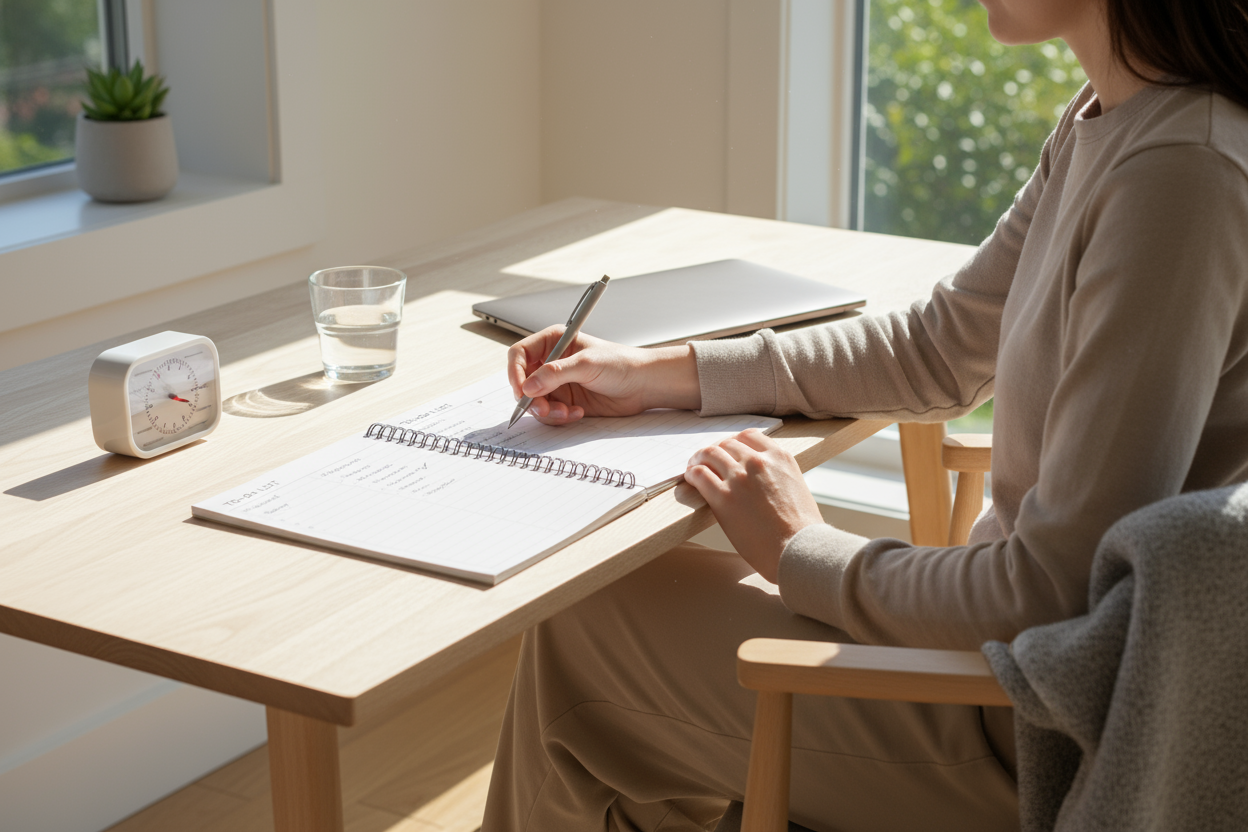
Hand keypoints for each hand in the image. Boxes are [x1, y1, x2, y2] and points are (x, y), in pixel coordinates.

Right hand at [508, 326, 700, 424]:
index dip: (515, 372)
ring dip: (547, 411)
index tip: (521, 390)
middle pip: (523, 382)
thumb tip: (529, 386)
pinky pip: (550, 414)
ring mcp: (558, 384)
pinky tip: (577, 413)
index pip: (519, 355)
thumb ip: (555, 374)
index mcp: (553, 342)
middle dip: (531, 399)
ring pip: (534, 402)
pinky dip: (559, 418)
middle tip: (544, 409)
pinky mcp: (565, 402)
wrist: (643, 385)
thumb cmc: (621, 364)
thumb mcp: (586, 364)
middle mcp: (551, 362)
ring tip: (567, 412)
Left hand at [684, 428, 824, 582]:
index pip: (748, 436)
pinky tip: (691, 479)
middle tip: (707, 461)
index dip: (733, 442)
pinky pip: (699, 474)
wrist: (798, 549)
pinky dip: (692, 474)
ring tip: (693, 468)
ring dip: (699, 459)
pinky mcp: (723, 497)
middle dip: (715, 451)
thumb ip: (777, 474)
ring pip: (709, 454)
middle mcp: (758, 461)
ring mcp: (739, 477)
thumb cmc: (800, 528)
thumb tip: (759, 478)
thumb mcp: (795, 487)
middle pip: (726, 444)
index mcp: (779, 457)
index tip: (727, 450)